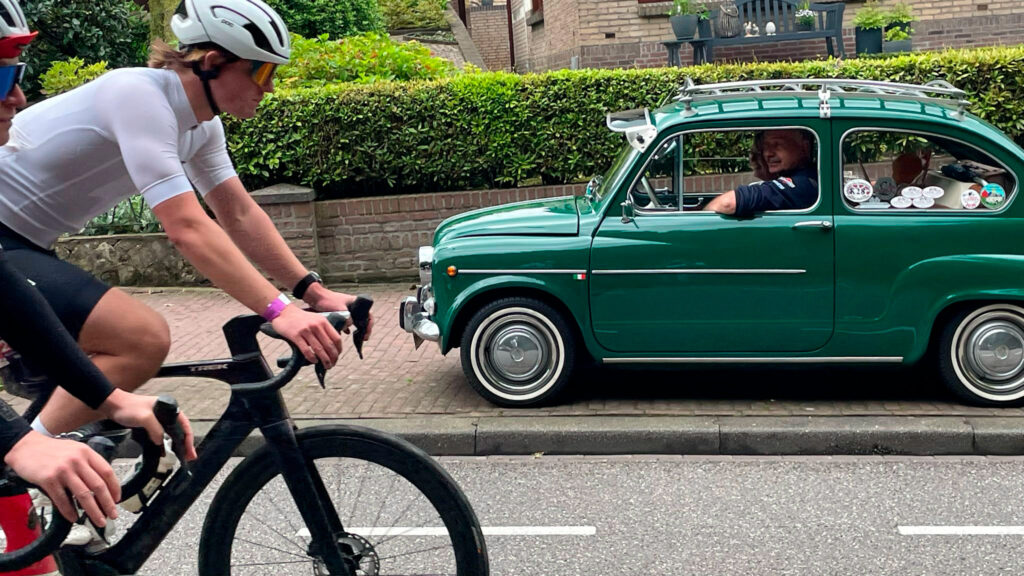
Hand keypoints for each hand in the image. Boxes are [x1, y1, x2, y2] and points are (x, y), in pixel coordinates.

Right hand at [4, 431, 118, 525]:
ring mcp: (63, 470)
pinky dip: (69, 512)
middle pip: (98, 486)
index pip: (107, 472)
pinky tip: (74, 518)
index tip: (117, 499)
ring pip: (84, 495)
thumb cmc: (50, 450)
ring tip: (99, 521)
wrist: (25, 446)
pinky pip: (62, 500)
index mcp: (86, 452)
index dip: (115, 487)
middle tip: (112, 515)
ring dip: (93, 511)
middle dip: (108, 504)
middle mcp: (77, 461)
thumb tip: (102, 484)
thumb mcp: (75, 449)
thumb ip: (88, 463)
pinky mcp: (48, 480)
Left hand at [99, 389, 197, 460]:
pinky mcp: (150, 426)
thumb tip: (161, 443)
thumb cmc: (127, 407)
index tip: (189, 450)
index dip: (188, 439)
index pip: (184, 425)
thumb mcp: (144, 418)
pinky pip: (161, 437)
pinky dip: (165, 445)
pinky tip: (165, 453)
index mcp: (168, 408)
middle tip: (189, 457)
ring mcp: (158, 420)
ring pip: (172, 434)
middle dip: (185, 444)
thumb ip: (155, 430)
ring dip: (177, 445)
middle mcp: (166, 414)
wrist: (112, 405)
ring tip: (182, 457)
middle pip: (180, 430)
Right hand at [271, 305, 342, 367]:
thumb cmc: (300, 318)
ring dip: (324, 360)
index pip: (336, 338)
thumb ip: (323, 329)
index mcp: (323, 322)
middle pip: (329, 345)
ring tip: (326, 366)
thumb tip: (331, 346)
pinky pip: (306, 350)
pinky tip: (314, 361)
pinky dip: (311, 357)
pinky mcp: (296, 335)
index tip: (337, 356)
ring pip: (319, 349)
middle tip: (332, 365)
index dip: (338, 349)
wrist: (283, 312)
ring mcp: (306, 330)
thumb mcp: (315, 319)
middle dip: (333, 357)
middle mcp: (316, 325)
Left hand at [303, 287, 373, 341]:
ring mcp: (348, 310)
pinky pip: (348, 323)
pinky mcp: (341, 314)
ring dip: (358, 330)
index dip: (369, 325)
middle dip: (365, 329)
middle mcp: (354, 307)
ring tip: (358, 339)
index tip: (366, 333)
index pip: (368, 314)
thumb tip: (350, 327)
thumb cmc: (328, 300)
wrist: (316, 297)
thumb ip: (347, 318)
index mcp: (357, 303)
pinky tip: (346, 333)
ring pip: (356, 322)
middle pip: (364, 319)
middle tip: (364, 339)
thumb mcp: (339, 309)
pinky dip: (348, 328)